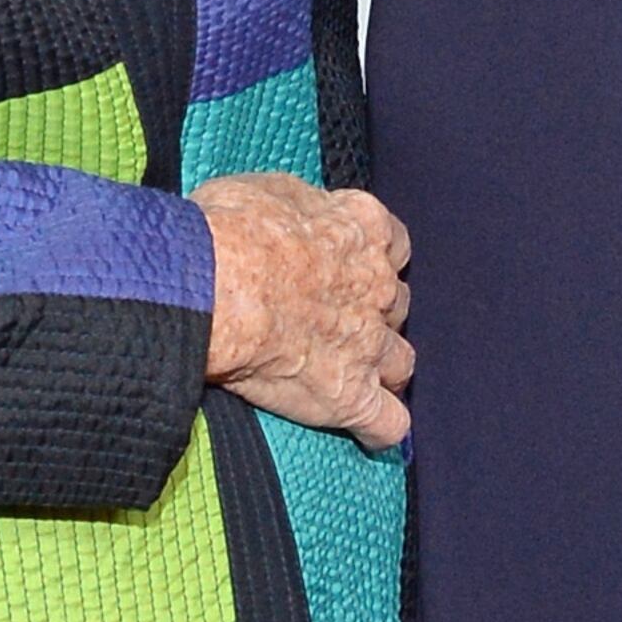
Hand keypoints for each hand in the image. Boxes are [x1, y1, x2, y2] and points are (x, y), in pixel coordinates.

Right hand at [199, 177, 412, 451]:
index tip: (348, 268)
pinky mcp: (353, 396)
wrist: (220, 285)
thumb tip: (296, 214)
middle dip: (374, 315)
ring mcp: (371, 344)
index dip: (372, 260)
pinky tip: (367, 432)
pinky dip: (381, 429)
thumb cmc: (229, 230)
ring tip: (358, 378)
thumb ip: (299, 206)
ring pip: (401, 363)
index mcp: (362, 227)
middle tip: (337, 324)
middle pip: (396, 305)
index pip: (393, 244)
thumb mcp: (266, 189)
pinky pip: (389, 424)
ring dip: (384, 369)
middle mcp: (377, 285)